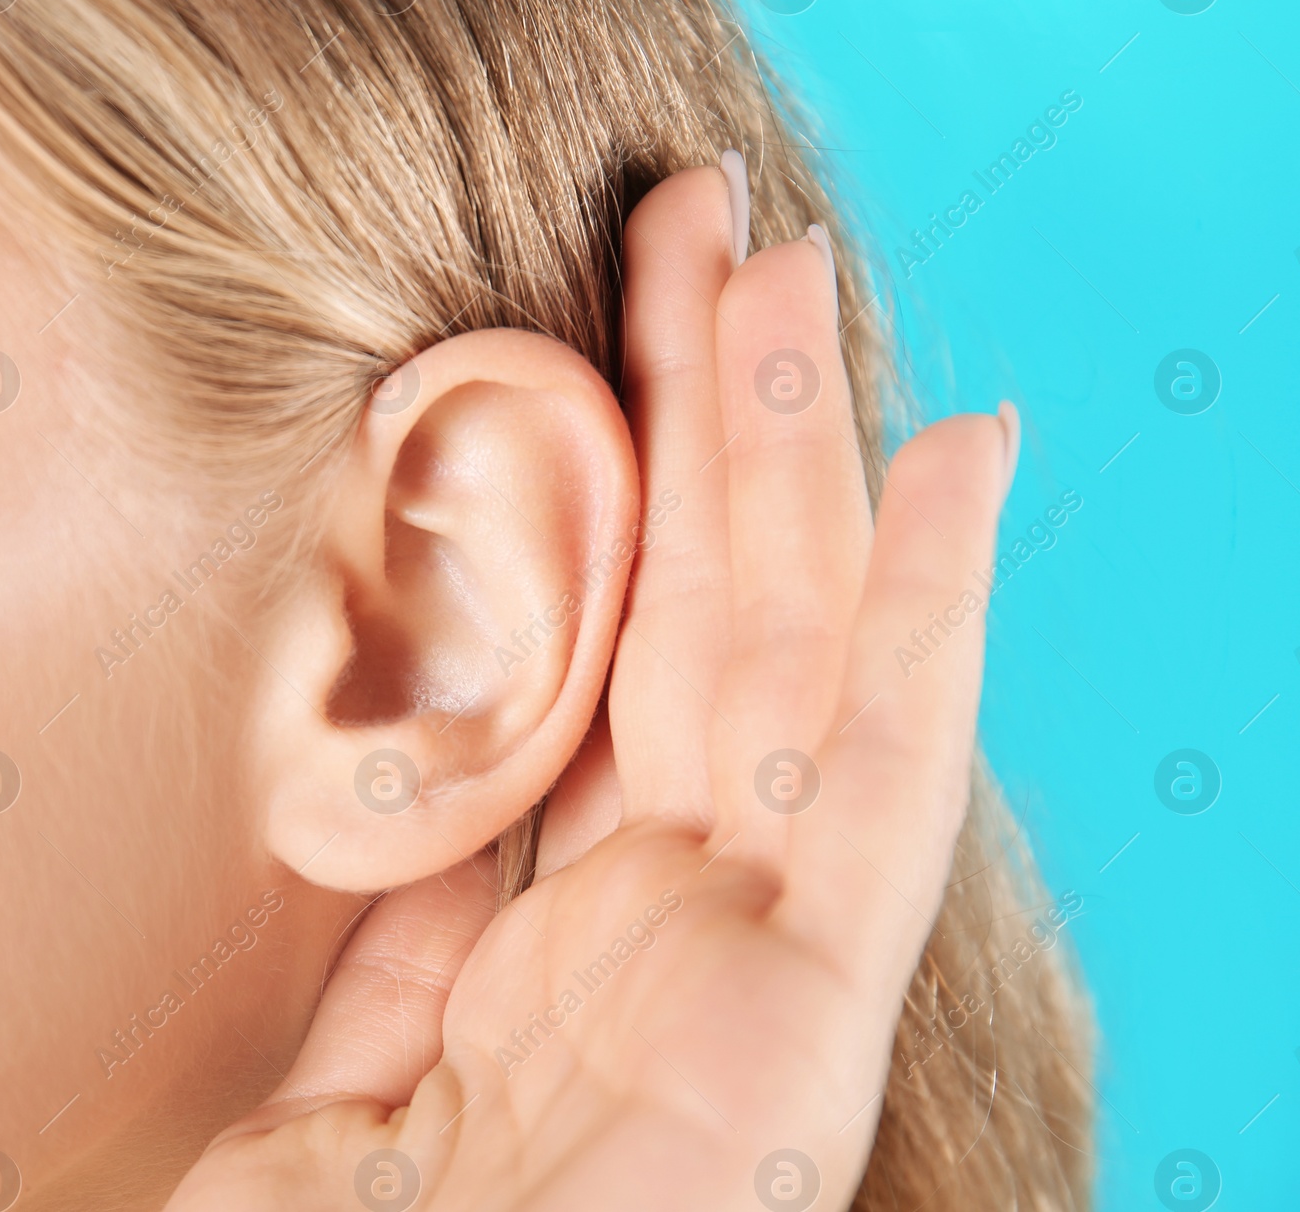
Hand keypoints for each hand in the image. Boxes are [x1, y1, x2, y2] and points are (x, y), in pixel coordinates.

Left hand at [165, 161, 1014, 1211]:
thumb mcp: (346, 1075)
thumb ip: (410, 910)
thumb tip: (428, 735)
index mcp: (562, 944)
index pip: (593, 674)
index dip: (608, 506)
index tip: (603, 351)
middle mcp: (673, 928)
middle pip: (687, 619)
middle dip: (698, 416)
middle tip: (703, 226)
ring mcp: (754, 962)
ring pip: (784, 649)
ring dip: (793, 446)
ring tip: (794, 269)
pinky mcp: (814, 1022)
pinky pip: (890, 781)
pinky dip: (935, 615)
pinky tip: (953, 466)